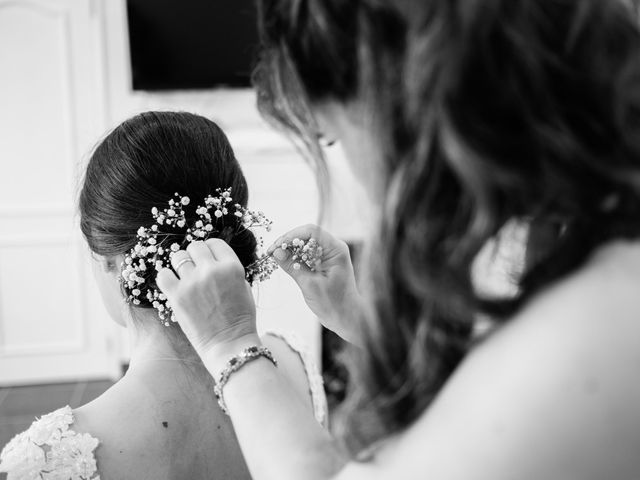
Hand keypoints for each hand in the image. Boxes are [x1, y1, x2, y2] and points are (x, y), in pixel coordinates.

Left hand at [156, 240, 258, 361]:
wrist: (229, 344)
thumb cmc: (239, 318)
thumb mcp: (243, 287)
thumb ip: (229, 269)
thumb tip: (212, 258)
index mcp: (232, 267)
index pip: (215, 243)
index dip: (210, 249)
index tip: (208, 258)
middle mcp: (212, 271)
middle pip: (195, 246)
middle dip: (195, 255)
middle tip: (196, 268)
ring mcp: (193, 282)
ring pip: (177, 256)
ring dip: (180, 264)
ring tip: (184, 276)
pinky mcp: (177, 296)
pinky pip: (163, 274)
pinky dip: (166, 276)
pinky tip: (172, 284)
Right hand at [267, 225, 362, 343]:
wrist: (346, 317)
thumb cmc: (334, 303)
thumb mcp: (310, 285)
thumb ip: (292, 266)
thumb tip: (276, 252)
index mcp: (335, 250)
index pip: (311, 231)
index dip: (291, 236)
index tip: (276, 246)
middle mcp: (333, 249)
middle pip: (306, 236)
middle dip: (288, 242)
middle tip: (271, 252)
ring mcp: (328, 255)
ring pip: (304, 244)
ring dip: (289, 249)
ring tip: (274, 257)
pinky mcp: (322, 263)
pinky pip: (306, 254)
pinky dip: (294, 257)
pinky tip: (283, 262)